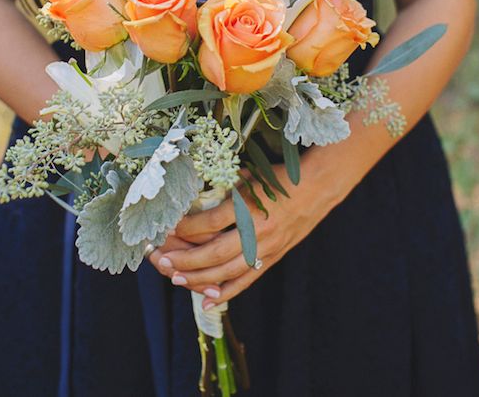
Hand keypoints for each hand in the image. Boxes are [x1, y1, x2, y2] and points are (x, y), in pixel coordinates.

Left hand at [146, 154, 341, 310]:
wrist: (316, 187)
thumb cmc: (278, 178)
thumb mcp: (248, 177)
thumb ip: (223, 190)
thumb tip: (193, 200)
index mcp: (247, 206)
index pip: (207, 223)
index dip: (184, 228)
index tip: (166, 229)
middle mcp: (256, 231)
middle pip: (213, 253)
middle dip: (184, 259)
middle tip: (162, 261)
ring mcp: (266, 248)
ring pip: (227, 272)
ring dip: (199, 278)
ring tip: (176, 278)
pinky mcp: (273, 258)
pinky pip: (246, 280)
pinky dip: (226, 293)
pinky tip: (207, 301)